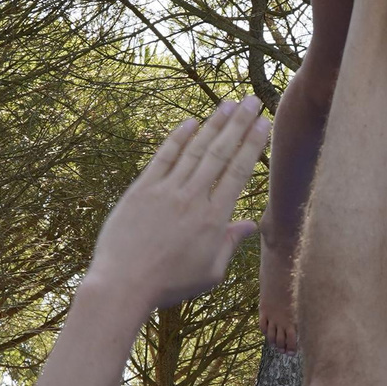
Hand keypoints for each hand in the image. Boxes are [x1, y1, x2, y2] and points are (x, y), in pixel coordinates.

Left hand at [86, 98, 271, 311]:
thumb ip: (230, 244)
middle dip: (239, 124)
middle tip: (253, 101)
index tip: (263, 124)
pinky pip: (163, 157)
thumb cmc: (168, 284)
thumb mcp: (209, 272)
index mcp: (213, 219)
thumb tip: (251, 225)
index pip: (238, 172)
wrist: (123, 284)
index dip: (252, 144)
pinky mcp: (142, 190)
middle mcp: (192, 199)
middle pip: (220, 153)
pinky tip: (190, 122)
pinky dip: (177, 138)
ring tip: (229, 103)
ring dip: (213, 124)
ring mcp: (166, 191)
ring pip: (195, 150)